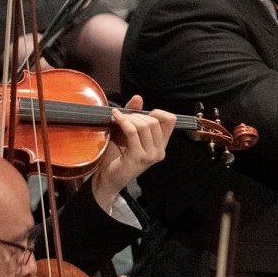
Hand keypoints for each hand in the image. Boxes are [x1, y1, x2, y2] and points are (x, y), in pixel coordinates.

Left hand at [93, 94, 172, 210]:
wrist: (106, 179)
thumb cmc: (115, 157)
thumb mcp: (126, 133)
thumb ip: (133, 116)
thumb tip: (138, 97)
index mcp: (161, 145)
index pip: (171, 120)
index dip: (157, 112)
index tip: (141, 114)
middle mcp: (160, 151)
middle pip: (154, 121)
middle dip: (136, 115)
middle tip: (122, 117)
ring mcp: (151, 155)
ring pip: (145, 125)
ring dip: (129, 118)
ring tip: (117, 118)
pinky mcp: (138, 157)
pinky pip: (133, 132)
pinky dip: (123, 121)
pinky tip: (115, 117)